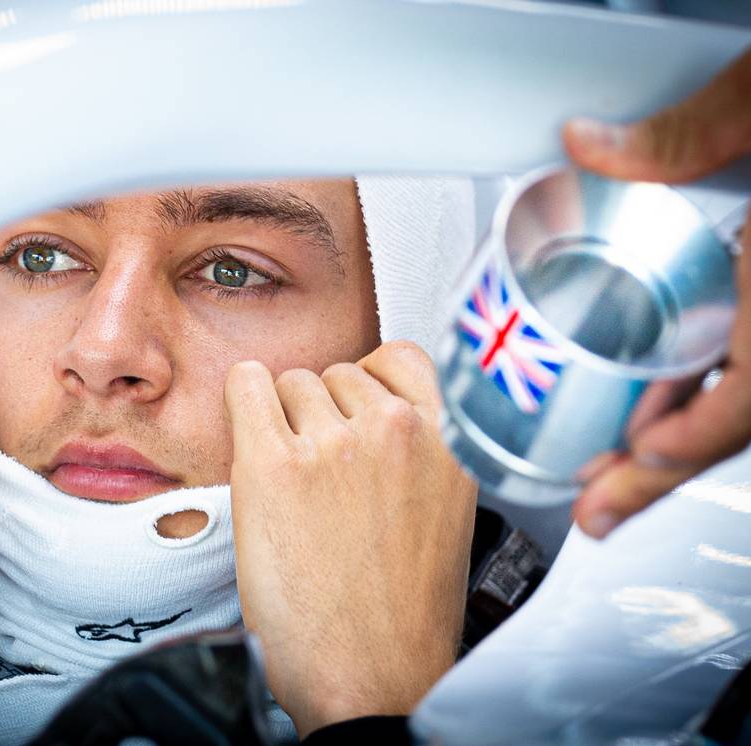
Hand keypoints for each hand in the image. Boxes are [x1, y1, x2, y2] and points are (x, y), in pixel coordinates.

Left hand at [224, 342, 476, 737]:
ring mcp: (334, 443)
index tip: (353, 412)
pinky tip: (249, 434)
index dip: (369, 386)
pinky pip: (246, 385)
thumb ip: (420, 448)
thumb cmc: (404, 613)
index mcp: (451, 440)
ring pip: (293, 382)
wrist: (370, 678)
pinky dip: (243, 401)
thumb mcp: (445, 511)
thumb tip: (370, 405)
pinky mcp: (273, 463)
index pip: (400, 358)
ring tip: (294, 483)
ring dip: (286, 420)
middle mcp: (397, 430)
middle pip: (337, 373)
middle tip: (322, 474)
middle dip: (325, 413)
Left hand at [562, 48, 750, 538]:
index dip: (696, 436)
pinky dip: (700, 393)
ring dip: (677, 435)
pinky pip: (744, 368)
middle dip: (662, 467)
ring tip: (608, 472)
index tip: (640, 458)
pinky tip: (655, 404)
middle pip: (738, 415)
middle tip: (597, 510)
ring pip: (742, 398)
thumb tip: (589, 144)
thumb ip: (688, 136)